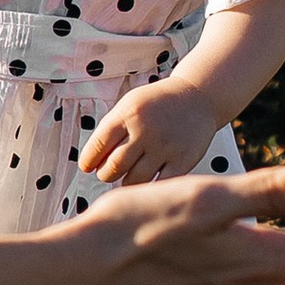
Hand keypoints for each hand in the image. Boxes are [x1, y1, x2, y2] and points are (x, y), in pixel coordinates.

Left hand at [79, 80, 218, 186]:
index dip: (88, 161)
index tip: (87, 166)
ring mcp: (165, 146)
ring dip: (125, 182)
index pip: (97, 145)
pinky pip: (159, 184)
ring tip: (127, 176)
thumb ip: (110, 131)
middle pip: (114, 167)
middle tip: (107, 173)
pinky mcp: (183, 160)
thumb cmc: (156, 105)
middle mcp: (146, 130)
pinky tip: (146, 180)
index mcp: (128, 114)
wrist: (197, 97)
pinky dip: (149, 187)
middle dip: (105, 174)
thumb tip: (91, 164)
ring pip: (135, 180)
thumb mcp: (128, 105)